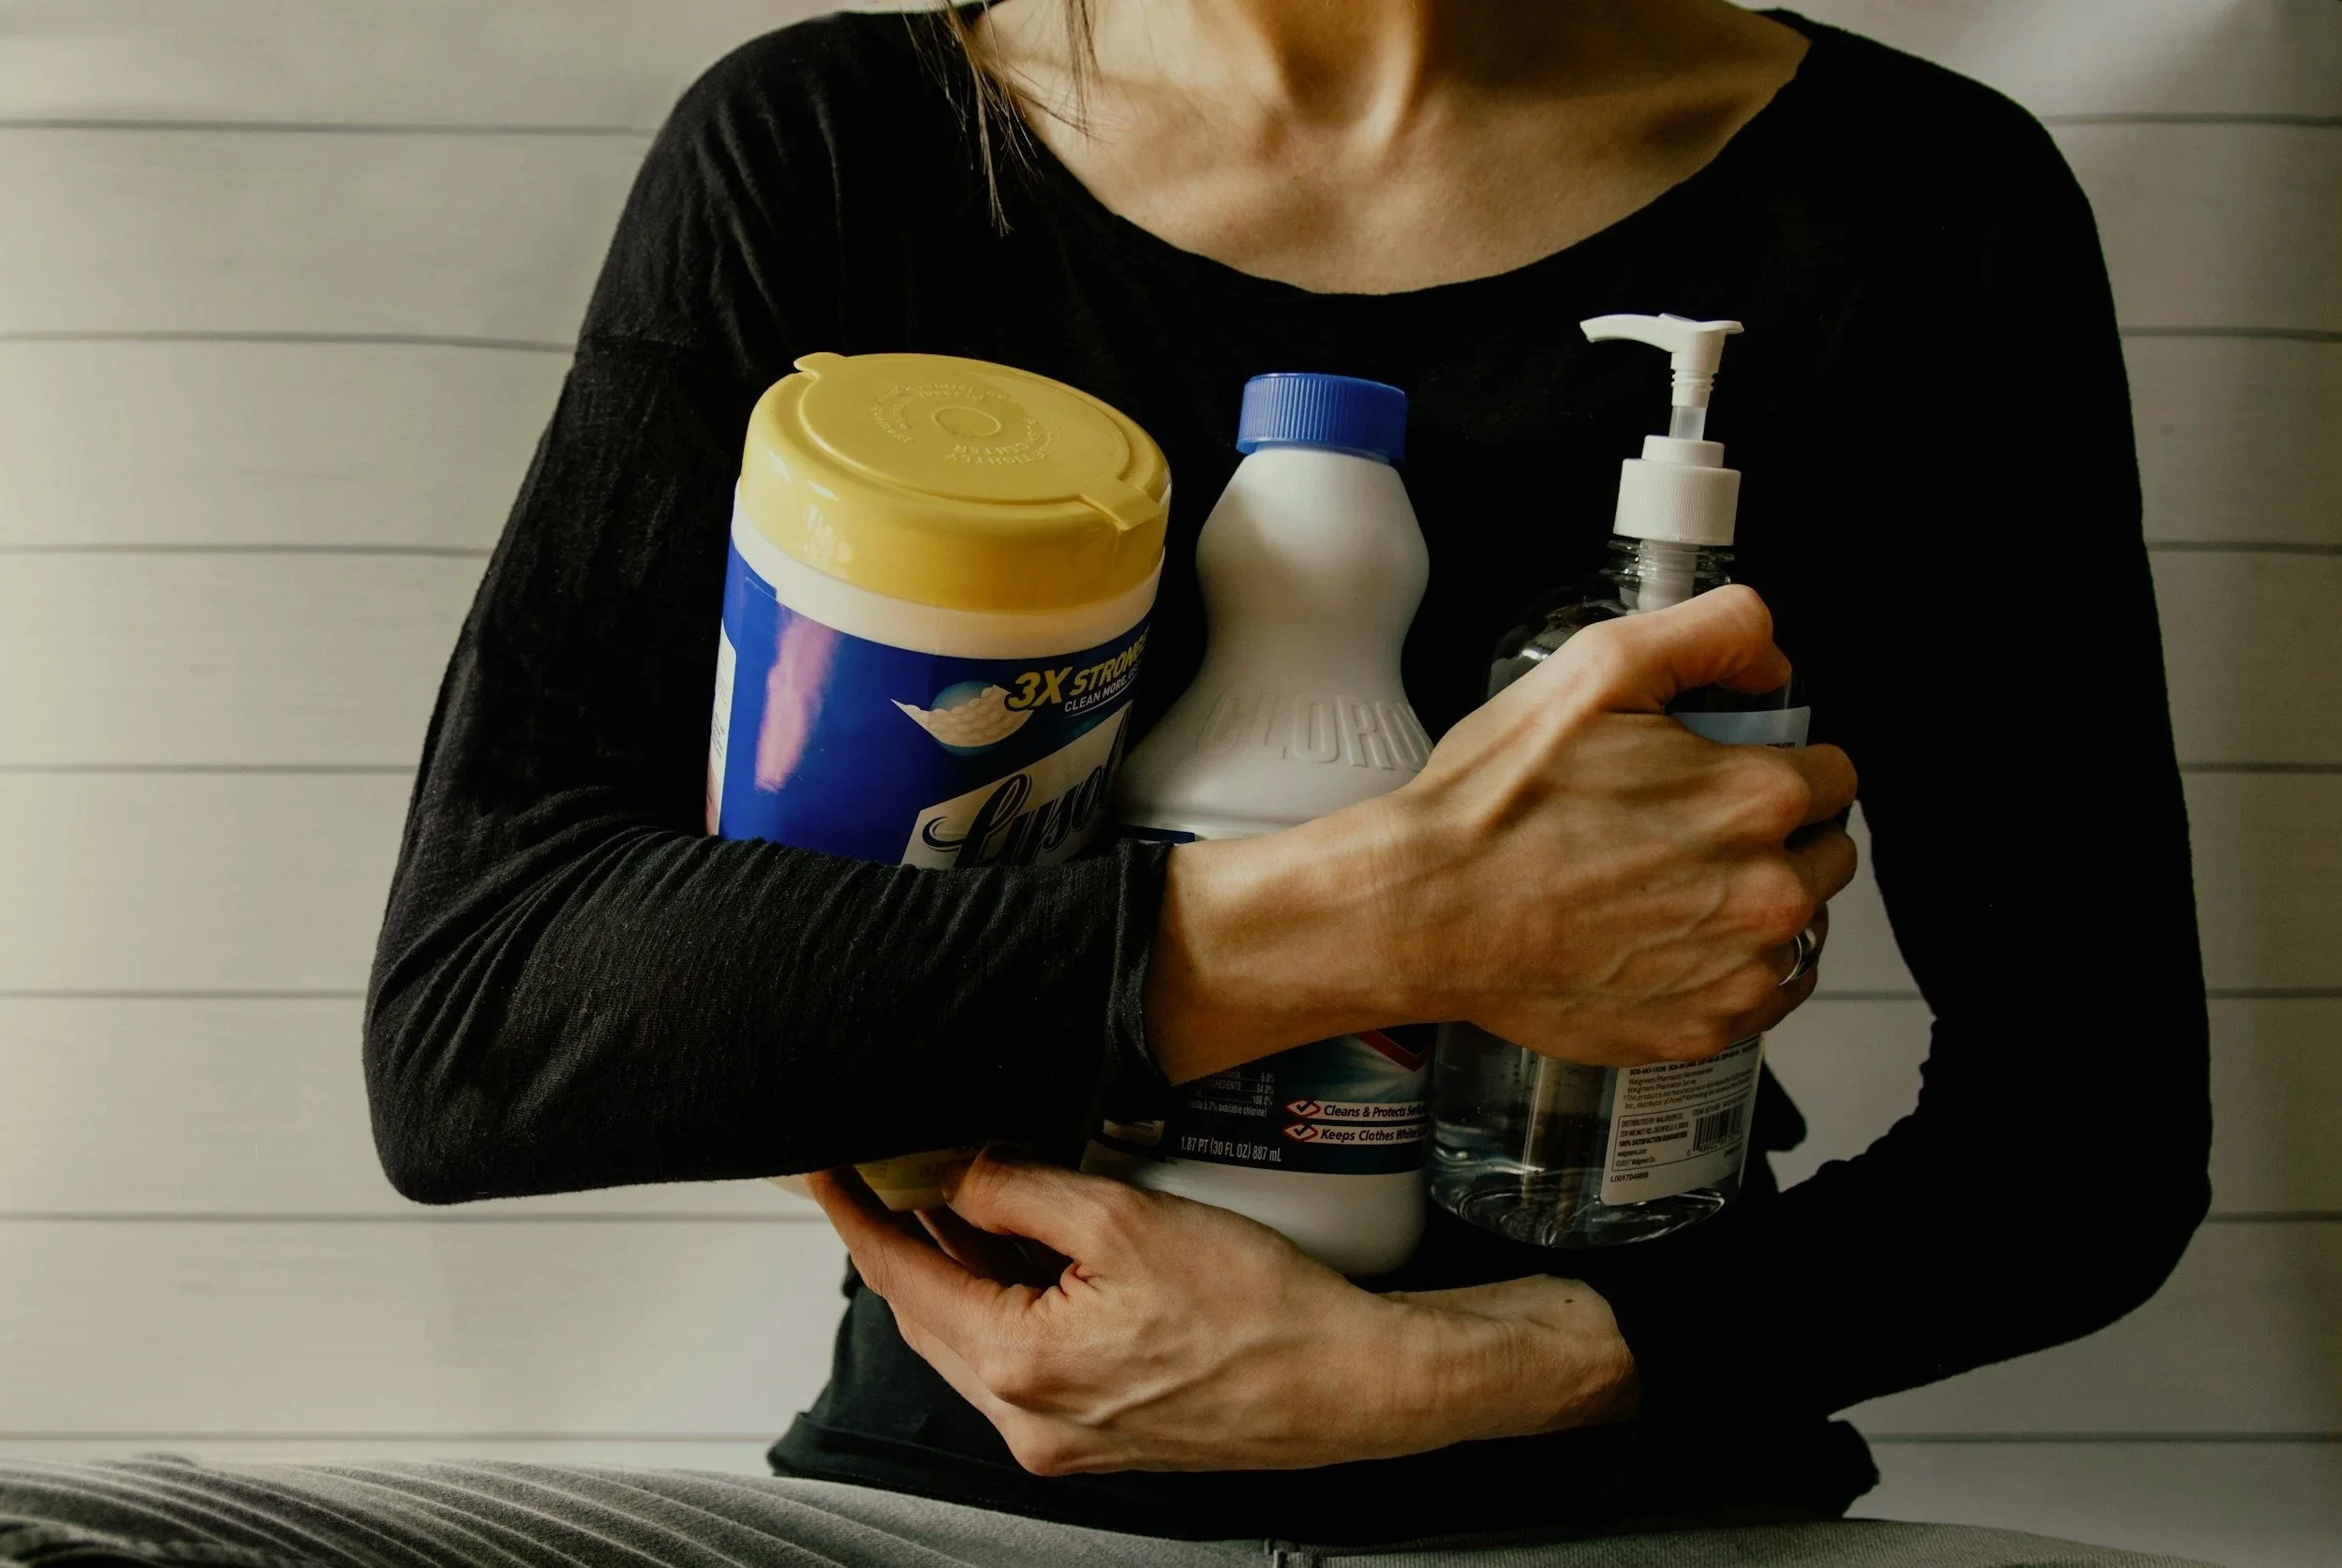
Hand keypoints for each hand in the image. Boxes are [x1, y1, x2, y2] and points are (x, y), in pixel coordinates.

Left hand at [807, 1151, 1636, 1475]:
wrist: (1350, 1384)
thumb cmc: (1258, 1308)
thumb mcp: (1125, 1221)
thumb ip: (1020, 1194)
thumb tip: (953, 1175)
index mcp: (1019, 1368)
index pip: (903, 1277)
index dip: (856, 1215)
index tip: (820, 1168)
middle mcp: (1025, 1422)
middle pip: (929, 1314)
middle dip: (904, 1238)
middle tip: (886, 1165)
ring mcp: (1060, 1439)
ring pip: (973, 1337)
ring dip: (957, 1269)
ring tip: (956, 1192)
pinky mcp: (1095, 1437)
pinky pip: (1020, 1360)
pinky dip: (1006, 1301)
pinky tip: (1021, 1250)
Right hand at [1148, 585, 1855, 1078]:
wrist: (1426, 910)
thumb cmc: (1497, 801)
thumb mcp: (1599, 667)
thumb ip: (1713, 632)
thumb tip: (1772, 655)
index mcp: (1758, 798)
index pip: (1833, 774)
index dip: (1773, 762)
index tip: (1718, 773)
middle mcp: (1769, 893)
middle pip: (1826, 852)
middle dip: (1774, 835)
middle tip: (1682, 830)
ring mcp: (1739, 973)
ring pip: (1798, 927)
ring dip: (1754, 903)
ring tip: (1664, 888)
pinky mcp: (1702, 1031)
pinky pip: (1761, 996)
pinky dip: (1727, 971)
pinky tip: (1663, 943)